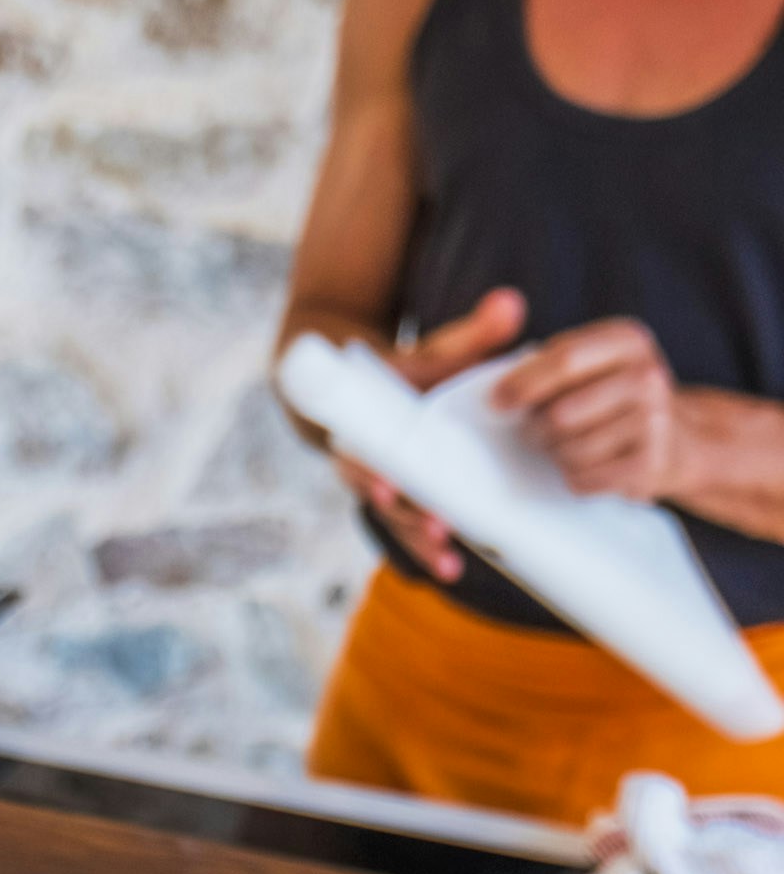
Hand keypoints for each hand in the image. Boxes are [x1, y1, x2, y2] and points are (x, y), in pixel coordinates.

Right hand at [335, 286, 528, 582]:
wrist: (364, 395)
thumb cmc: (409, 371)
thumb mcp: (437, 349)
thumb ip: (474, 333)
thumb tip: (511, 305)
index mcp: (367, 419)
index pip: (362, 447)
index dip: (370, 467)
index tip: (385, 483)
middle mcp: (368, 459)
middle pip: (379, 493)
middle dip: (405, 511)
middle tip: (435, 525)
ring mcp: (385, 485)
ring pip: (396, 517)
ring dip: (419, 539)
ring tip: (448, 558)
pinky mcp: (405, 503)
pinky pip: (413, 531)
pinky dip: (429, 551)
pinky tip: (452, 569)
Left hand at [492, 318, 685, 499]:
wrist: (678, 440)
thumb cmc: (613, 399)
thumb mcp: (594, 364)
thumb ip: (552, 363)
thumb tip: (500, 390)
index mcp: (627, 340)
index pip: (564, 359)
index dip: (523, 383)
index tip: (496, 403)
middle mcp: (646, 375)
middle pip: (560, 413)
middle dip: (536, 429)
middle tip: (537, 433)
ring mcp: (654, 420)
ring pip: (570, 450)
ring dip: (557, 455)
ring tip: (570, 448)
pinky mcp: (650, 463)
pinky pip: (585, 478)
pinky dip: (576, 477)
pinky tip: (590, 466)